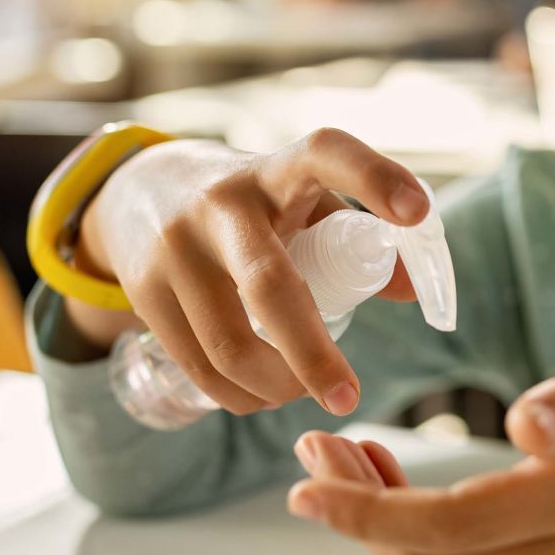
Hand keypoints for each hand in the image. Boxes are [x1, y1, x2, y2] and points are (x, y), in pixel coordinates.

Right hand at [67, 129, 428, 415]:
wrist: (136, 189)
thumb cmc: (251, 201)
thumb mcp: (301, 198)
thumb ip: (354, 237)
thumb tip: (409, 292)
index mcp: (276, 172)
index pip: (326, 154)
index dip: (374, 178)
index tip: (418, 213)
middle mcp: (220, 203)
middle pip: (270, 287)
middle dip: (313, 355)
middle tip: (348, 399)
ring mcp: (175, 246)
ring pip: (229, 343)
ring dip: (276, 385)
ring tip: (301, 392)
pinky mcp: (142, 288)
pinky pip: (197, 364)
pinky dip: (238, 395)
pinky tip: (262, 396)